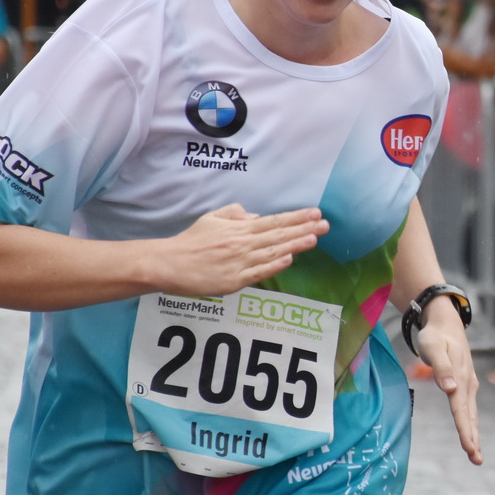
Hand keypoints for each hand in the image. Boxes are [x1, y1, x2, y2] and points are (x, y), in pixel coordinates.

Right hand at [152, 204, 327, 296]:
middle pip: (278, 235)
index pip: (273, 221)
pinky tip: (289, 259)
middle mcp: (242, 243)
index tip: (315, 213)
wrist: (168, 263)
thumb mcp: (212, 218)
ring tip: (314, 238)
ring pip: (272, 252)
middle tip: (325, 224)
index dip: (296, 218)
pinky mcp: (233, 281)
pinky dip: (274, 265)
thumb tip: (256, 217)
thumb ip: (235, 214)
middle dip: (303, 229)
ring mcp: (239, 262)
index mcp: (239, 228)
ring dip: (294, 244)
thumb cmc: (190, 241)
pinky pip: (258, 272)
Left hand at [414, 295, 481, 465]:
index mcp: (460, 378)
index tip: (468, 448)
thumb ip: (441, 367)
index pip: (461, 410)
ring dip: (474, 435)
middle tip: (477, 460)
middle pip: (470, 416)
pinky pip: (468, 409)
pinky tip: (472, 435)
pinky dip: (471, 424)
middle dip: (473, 439)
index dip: (465, 430)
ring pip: (471, 414)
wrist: (445, 323)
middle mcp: (467, 384)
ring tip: (476, 455)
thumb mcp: (433, 347)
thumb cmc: (435, 335)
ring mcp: (468, 385)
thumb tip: (449, 389)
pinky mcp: (465, 384)